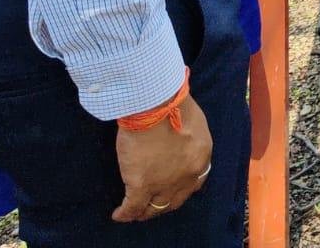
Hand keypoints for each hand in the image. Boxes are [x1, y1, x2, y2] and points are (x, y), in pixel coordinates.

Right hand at [111, 95, 211, 222]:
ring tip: (136, 213)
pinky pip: (133, 207)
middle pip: (175, 199)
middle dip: (164, 204)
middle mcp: (186, 175)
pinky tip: (118, 215)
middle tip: (154, 205)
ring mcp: (164, 183)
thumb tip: (177, 142)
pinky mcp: (142, 185)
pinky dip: (125, 213)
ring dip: (145, 212)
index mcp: (201, 157)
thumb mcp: (193, 121)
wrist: (157, 107)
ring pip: (154, 207)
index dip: (182, 189)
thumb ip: (188, 139)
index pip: (195, 182)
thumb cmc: (173, 105)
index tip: (173, 190)